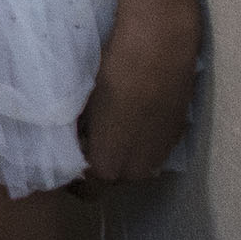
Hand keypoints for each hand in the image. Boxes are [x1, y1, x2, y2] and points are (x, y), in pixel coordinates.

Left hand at [77, 0, 198, 184]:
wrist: (161, 47)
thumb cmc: (111, 75)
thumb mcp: (81, 106)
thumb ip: (77, 135)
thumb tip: (71, 142)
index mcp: (110, 167)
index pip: (88, 191)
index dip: (73, 179)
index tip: (63, 159)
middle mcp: (139, 170)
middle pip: (112, 180)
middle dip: (97, 165)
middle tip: (81, 138)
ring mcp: (162, 153)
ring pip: (134, 165)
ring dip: (120, 154)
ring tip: (104, 124)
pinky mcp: (177, 134)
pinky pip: (151, 148)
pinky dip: (139, 140)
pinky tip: (130, 114)